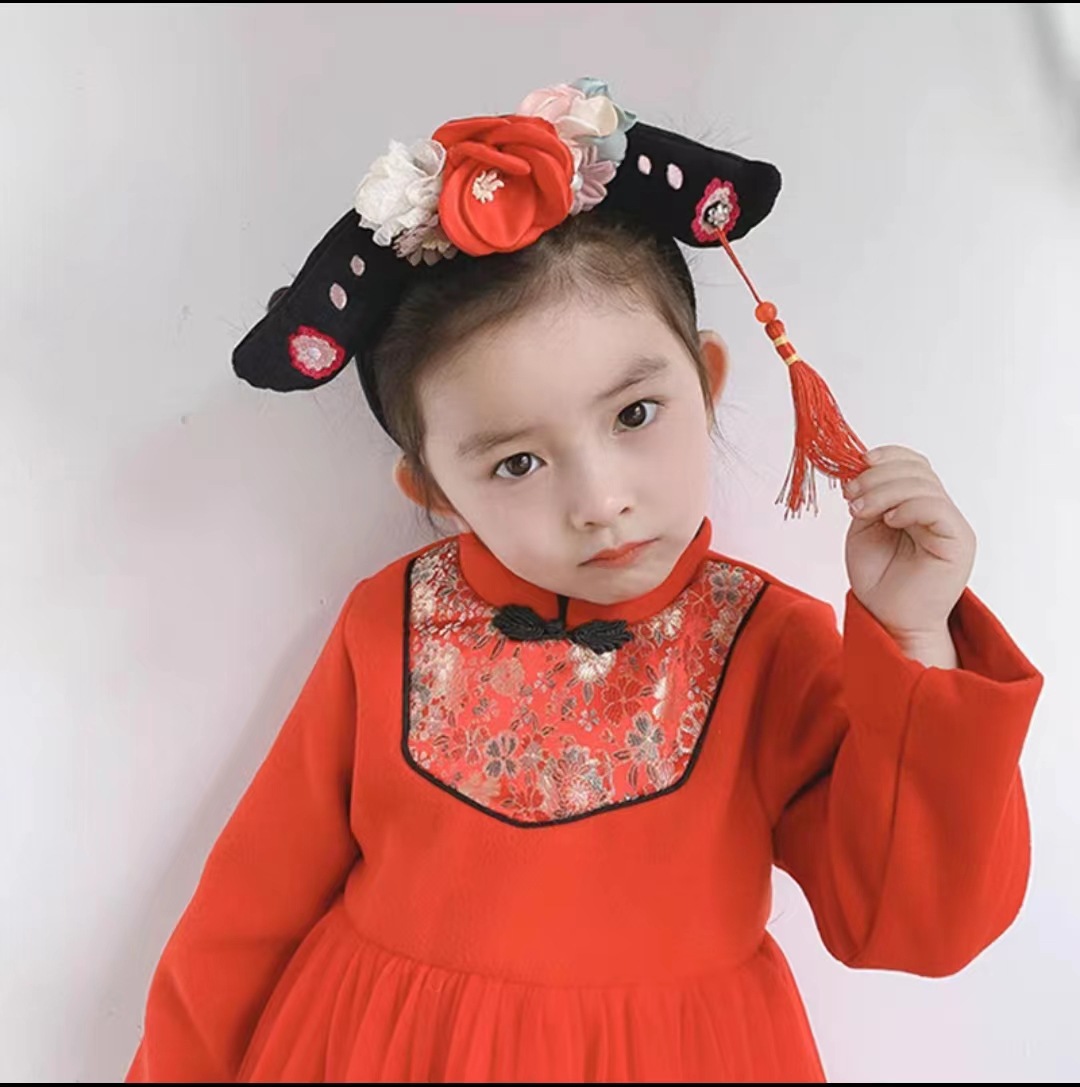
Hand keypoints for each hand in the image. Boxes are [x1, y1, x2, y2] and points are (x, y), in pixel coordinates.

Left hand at [843, 446, 975, 657]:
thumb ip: (869, 498)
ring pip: (925, 485)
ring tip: (859, 510)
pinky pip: (937, 508)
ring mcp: (952, 525)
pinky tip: (888, 521)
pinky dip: (908, 507)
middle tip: (851, 495)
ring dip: (884, 491)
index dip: (888, 455)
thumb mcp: (864, 529)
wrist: (889, 620)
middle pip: (918, 470)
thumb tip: (862, 466)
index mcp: (918, 505)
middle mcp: (940, 511)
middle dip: (878, 475)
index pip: (914, 464)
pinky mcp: (958, 542)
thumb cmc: (878, 580)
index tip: (858, 461)